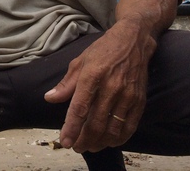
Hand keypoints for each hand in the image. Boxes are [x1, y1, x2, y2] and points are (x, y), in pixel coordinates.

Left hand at [43, 19, 156, 152]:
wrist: (133, 41)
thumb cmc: (102, 50)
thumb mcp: (79, 62)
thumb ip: (65, 84)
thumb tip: (50, 99)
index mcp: (92, 75)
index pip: (79, 108)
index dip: (71, 128)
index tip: (65, 141)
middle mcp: (111, 87)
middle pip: (96, 123)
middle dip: (85, 140)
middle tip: (77, 147)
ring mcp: (127, 95)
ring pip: (113, 128)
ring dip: (100, 142)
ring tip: (90, 146)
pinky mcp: (139, 100)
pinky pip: (129, 126)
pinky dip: (119, 138)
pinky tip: (109, 142)